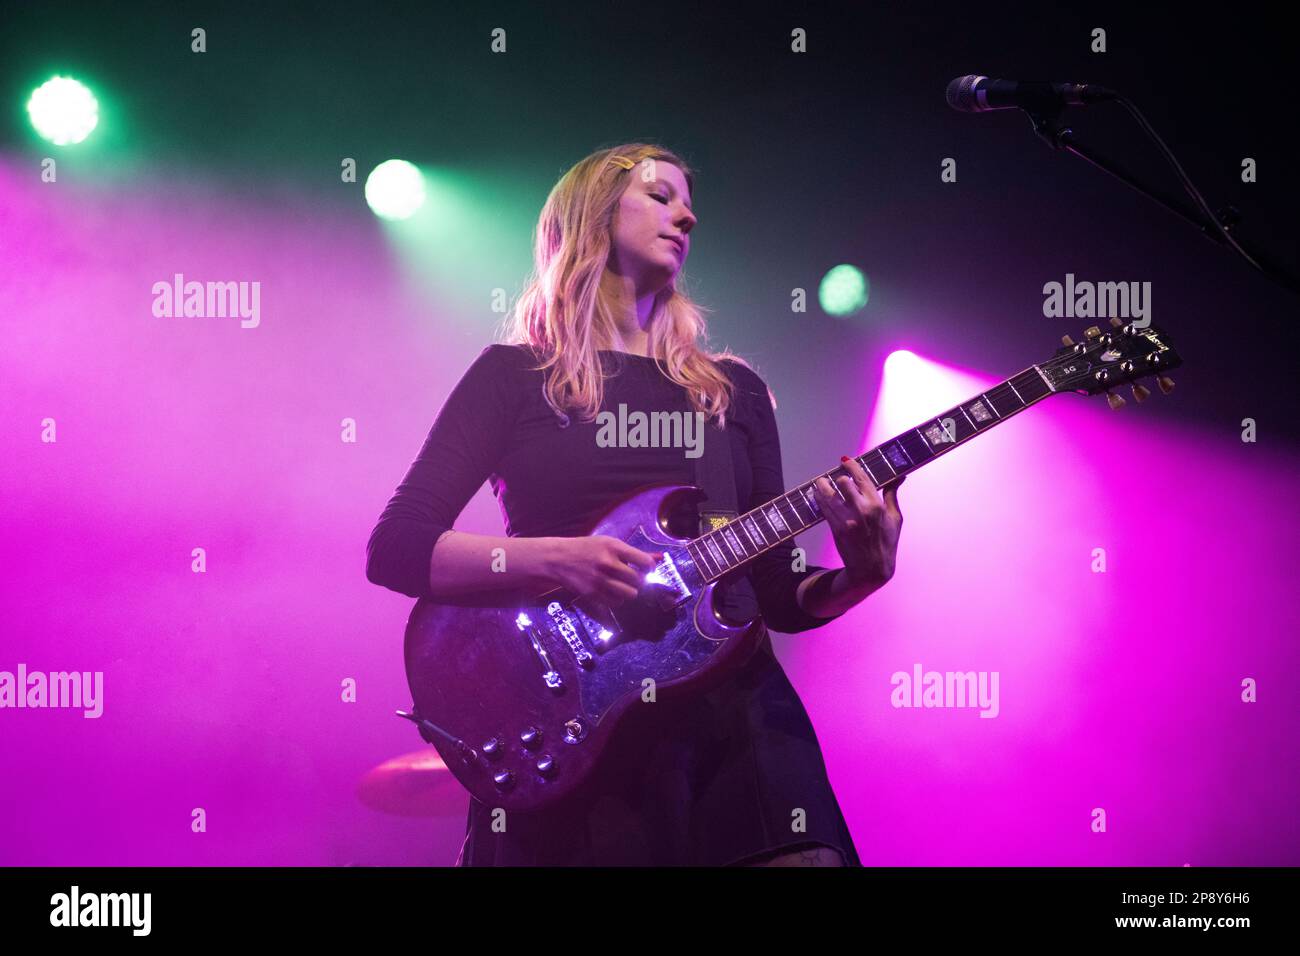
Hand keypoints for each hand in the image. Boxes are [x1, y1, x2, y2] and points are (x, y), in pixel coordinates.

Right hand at [548, 535, 662, 629]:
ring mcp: (599, 580)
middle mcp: (607, 563)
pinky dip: (617, 599)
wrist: (558, 558)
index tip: (646, 569)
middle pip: (638, 580)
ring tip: (621, 585)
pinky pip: (616, 603)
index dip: (649, 568)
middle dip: (638, 581)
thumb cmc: (587, 549)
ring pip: (630, 594)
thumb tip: (660, 558)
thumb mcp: (609, 544)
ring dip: (629, 591)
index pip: (644, 562)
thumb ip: (635, 553)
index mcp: (613, 547)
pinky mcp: (592, 593)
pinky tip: (611, 590)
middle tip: (631, 577)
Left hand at [812, 457, 903, 588]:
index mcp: (877, 505)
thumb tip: (900, 476)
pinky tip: (817, 495)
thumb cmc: (886, 543)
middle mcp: (861, 510)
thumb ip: (893, 495)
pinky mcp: (836, 528)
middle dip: (837, 477)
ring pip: (828, 494)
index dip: (851, 466)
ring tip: (820, 482)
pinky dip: (819, 499)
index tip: (846, 460)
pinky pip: (823, 508)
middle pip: (843, 483)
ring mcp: (846, 520)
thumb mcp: (896, 518)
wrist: (871, 569)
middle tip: (834, 475)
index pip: (861, 477)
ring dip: (822, 486)